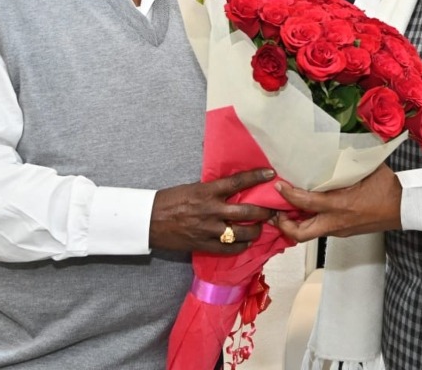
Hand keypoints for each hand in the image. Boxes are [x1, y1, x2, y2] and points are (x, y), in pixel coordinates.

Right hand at [149, 168, 275, 253]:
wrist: (148, 220)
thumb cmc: (170, 200)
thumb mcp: (192, 188)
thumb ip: (212, 190)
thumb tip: (232, 188)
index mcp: (207, 191)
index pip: (238, 181)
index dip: (256, 176)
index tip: (271, 173)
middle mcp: (211, 210)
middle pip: (247, 211)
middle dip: (264, 212)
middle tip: (272, 210)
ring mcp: (208, 230)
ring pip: (242, 233)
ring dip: (255, 231)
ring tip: (260, 229)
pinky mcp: (203, 245)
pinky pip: (229, 249)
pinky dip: (241, 246)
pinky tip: (245, 243)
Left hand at [273, 164, 402, 240]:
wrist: (405, 207)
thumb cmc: (388, 186)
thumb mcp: (364, 169)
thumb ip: (344, 164)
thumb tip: (330, 149)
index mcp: (341, 205)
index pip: (306, 203)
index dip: (288, 195)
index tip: (278, 185)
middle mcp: (337, 222)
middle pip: (301, 233)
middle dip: (283, 225)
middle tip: (275, 211)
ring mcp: (341, 231)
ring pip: (310, 234)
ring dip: (296, 224)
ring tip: (288, 211)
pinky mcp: (346, 233)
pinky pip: (321, 230)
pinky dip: (311, 222)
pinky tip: (309, 211)